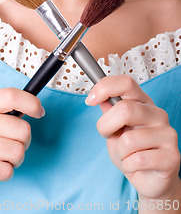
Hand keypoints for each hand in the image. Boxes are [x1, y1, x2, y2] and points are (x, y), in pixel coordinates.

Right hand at [0, 87, 43, 191]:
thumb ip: (1, 110)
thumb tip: (34, 109)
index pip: (11, 96)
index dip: (31, 103)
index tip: (39, 112)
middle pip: (22, 129)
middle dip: (25, 141)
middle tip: (14, 144)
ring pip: (17, 152)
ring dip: (16, 159)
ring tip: (3, 157)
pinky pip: (6, 171)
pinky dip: (6, 172)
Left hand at [85, 75, 180, 200]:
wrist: (149, 179)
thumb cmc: (131, 151)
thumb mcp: (114, 129)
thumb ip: (108, 111)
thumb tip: (98, 96)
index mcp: (143, 102)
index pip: (126, 83)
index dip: (105, 88)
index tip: (90, 100)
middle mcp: (157, 114)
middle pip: (125, 109)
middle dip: (106, 126)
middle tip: (107, 135)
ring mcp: (167, 134)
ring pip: (129, 140)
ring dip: (119, 152)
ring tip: (126, 155)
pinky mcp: (172, 156)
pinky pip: (138, 160)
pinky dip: (128, 165)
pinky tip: (135, 166)